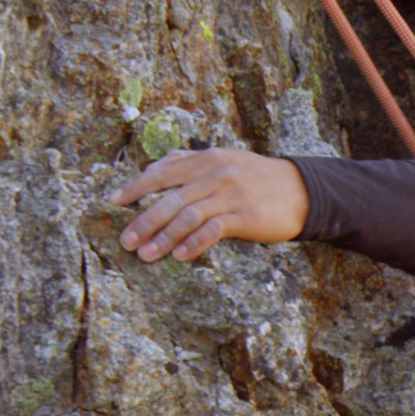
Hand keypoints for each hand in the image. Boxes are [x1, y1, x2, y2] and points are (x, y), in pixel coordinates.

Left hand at [110, 149, 308, 262]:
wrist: (301, 190)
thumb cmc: (256, 177)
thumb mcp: (223, 159)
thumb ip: (189, 161)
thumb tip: (152, 166)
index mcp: (205, 159)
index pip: (162, 172)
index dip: (135, 187)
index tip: (113, 202)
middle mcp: (214, 175)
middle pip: (170, 198)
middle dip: (143, 221)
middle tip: (125, 240)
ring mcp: (230, 195)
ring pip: (187, 216)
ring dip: (163, 237)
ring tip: (145, 254)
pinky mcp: (245, 217)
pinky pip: (213, 230)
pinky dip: (193, 243)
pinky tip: (179, 256)